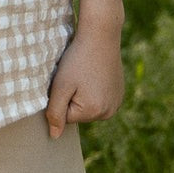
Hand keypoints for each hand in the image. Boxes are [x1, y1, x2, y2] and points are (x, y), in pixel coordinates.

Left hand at [45, 24, 123, 139]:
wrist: (101, 36)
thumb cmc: (77, 59)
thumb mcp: (61, 85)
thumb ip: (55, 113)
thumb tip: (54, 137)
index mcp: (94, 112)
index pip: (65, 117)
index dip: (60, 98)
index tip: (65, 81)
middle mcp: (108, 112)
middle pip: (78, 113)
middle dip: (71, 97)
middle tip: (74, 76)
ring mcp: (116, 103)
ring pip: (88, 106)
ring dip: (82, 94)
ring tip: (84, 73)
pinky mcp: (119, 94)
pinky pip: (98, 98)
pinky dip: (93, 89)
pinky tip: (93, 73)